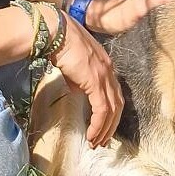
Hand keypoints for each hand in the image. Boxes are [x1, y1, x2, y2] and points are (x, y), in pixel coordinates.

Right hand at [40, 5, 123, 147]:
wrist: (56, 32)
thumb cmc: (60, 45)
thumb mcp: (73, 66)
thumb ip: (80, 80)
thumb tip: (79, 91)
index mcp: (106, 66)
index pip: (115, 94)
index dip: (111, 113)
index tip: (103, 127)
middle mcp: (110, 72)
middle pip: (118, 105)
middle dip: (111, 126)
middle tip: (102, 141)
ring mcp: (105, 77)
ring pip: (112, 111)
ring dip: (105, 130)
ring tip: (96, 143)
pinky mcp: (96, 82)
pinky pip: (102, 110)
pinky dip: (98, 125)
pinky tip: (92, 135)